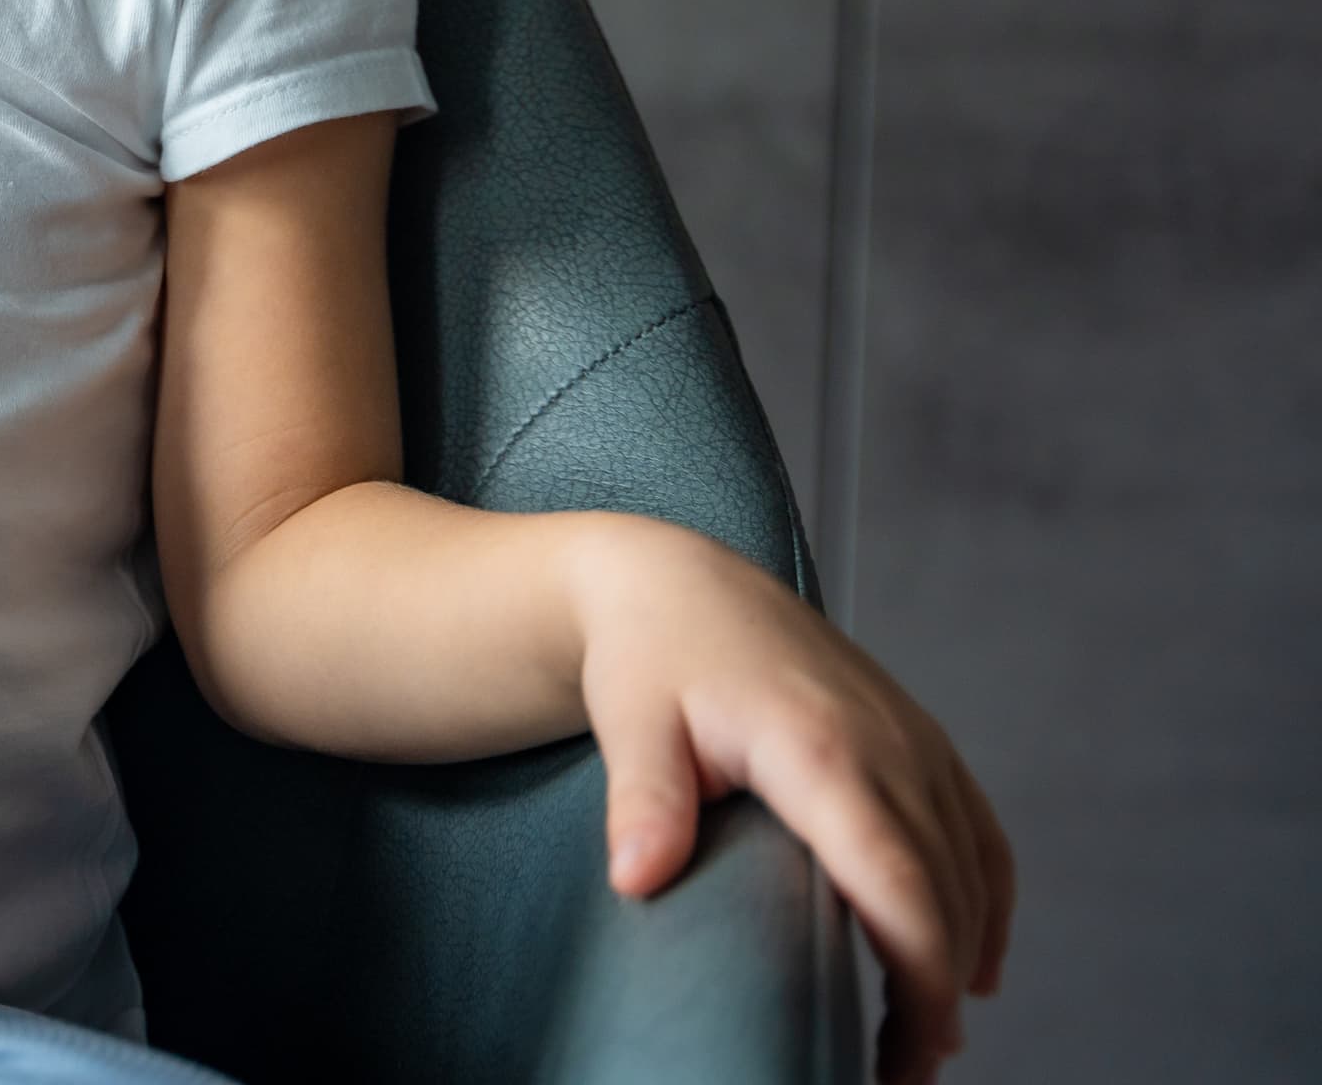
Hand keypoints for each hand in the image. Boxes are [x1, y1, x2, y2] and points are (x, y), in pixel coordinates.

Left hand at [570, 519, 1012, 1083]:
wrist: (679, 581)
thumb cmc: (650, 656)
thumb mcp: (630, 722)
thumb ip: (644, 801)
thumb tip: (637, 878)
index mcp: (823, 749)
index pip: (898, 883)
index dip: (917, 979)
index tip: (903, 1055)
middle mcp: (890, 745)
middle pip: (946, 894)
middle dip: (933, 996)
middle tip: (896, 1073)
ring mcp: (915, 740)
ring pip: (972, 871)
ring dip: (960, 958)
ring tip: (920, 1042)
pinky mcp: (920, 739)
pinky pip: (978, 833)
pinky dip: (985, 903)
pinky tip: (972, 965)